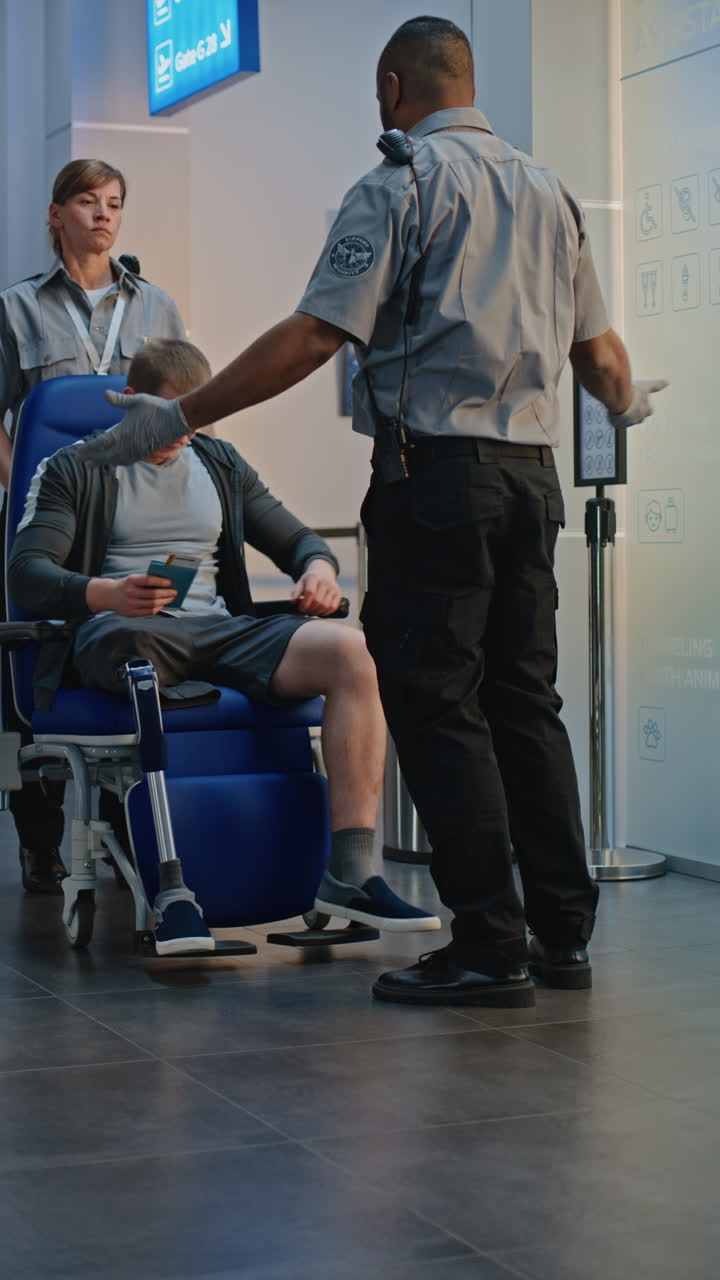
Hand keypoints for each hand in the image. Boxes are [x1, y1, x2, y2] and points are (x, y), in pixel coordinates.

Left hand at [73, 392, 191, 466]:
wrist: (177, 420)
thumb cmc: (157, 408)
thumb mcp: (136, 400)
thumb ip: (119, 400)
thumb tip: (105, 394)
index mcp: (123, 433)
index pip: (100, 444)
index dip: (88, 449)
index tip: (78, 452)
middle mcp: (128, 445)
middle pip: (105, 455)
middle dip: (92, 458)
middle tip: (80, 461)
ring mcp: (136, 450)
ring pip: (116, 460)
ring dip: (103, 462)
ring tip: (93, 464)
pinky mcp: (144, 452)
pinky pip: (127, 460)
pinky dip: (117, 462)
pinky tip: (115, 462)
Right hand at [86, 574, 177, 616]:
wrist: (109, 595)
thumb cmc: (126, 585)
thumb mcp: (133, 579)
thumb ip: (146, 581)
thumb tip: (166, 584)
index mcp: (130, 580)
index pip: (148, 580)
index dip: (160, 581)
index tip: (170, 582)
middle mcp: (130, 592)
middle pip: (152, 594)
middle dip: (166, 593)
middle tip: (175, 592)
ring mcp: (130, 604)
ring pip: (152, 604)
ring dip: (164, 601)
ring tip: (171, 598)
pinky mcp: (131, 613)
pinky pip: (149, 612)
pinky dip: (158, 608)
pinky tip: (162, 604)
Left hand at [290, 560, 341, 615]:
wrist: (323, 572)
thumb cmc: (309, 580)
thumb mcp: (300, 582)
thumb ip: (295, 592)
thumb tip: (293, 602)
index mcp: (314, 577)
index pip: (310, 592)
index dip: (304, 603)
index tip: (300, 609)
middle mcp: (325, 581)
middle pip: (318, 601)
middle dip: (310, 609)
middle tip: (305, 611)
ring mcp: (333, 587)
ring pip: (325, 605)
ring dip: (317, 612)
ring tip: (311, 612)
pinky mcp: (338, 593)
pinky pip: (333, 607)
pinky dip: (326, 613)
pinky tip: (320, 612)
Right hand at [609, 380, 667, 428]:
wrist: (619, 403)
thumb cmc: (633, 395)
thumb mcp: (645, 387)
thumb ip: (656, 386)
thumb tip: (668, 382)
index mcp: (647, 411)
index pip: (649, 411)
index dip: (645, 406)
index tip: (640, 402)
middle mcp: (639, 419)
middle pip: (639, 418)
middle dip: (636, 413)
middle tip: (630, 405)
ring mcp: (629, 423)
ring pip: (628, 421)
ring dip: (626, 416)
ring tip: (620, 407)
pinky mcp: (619, 426)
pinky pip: (618, 424)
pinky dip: (616, 419)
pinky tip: (614, 412)